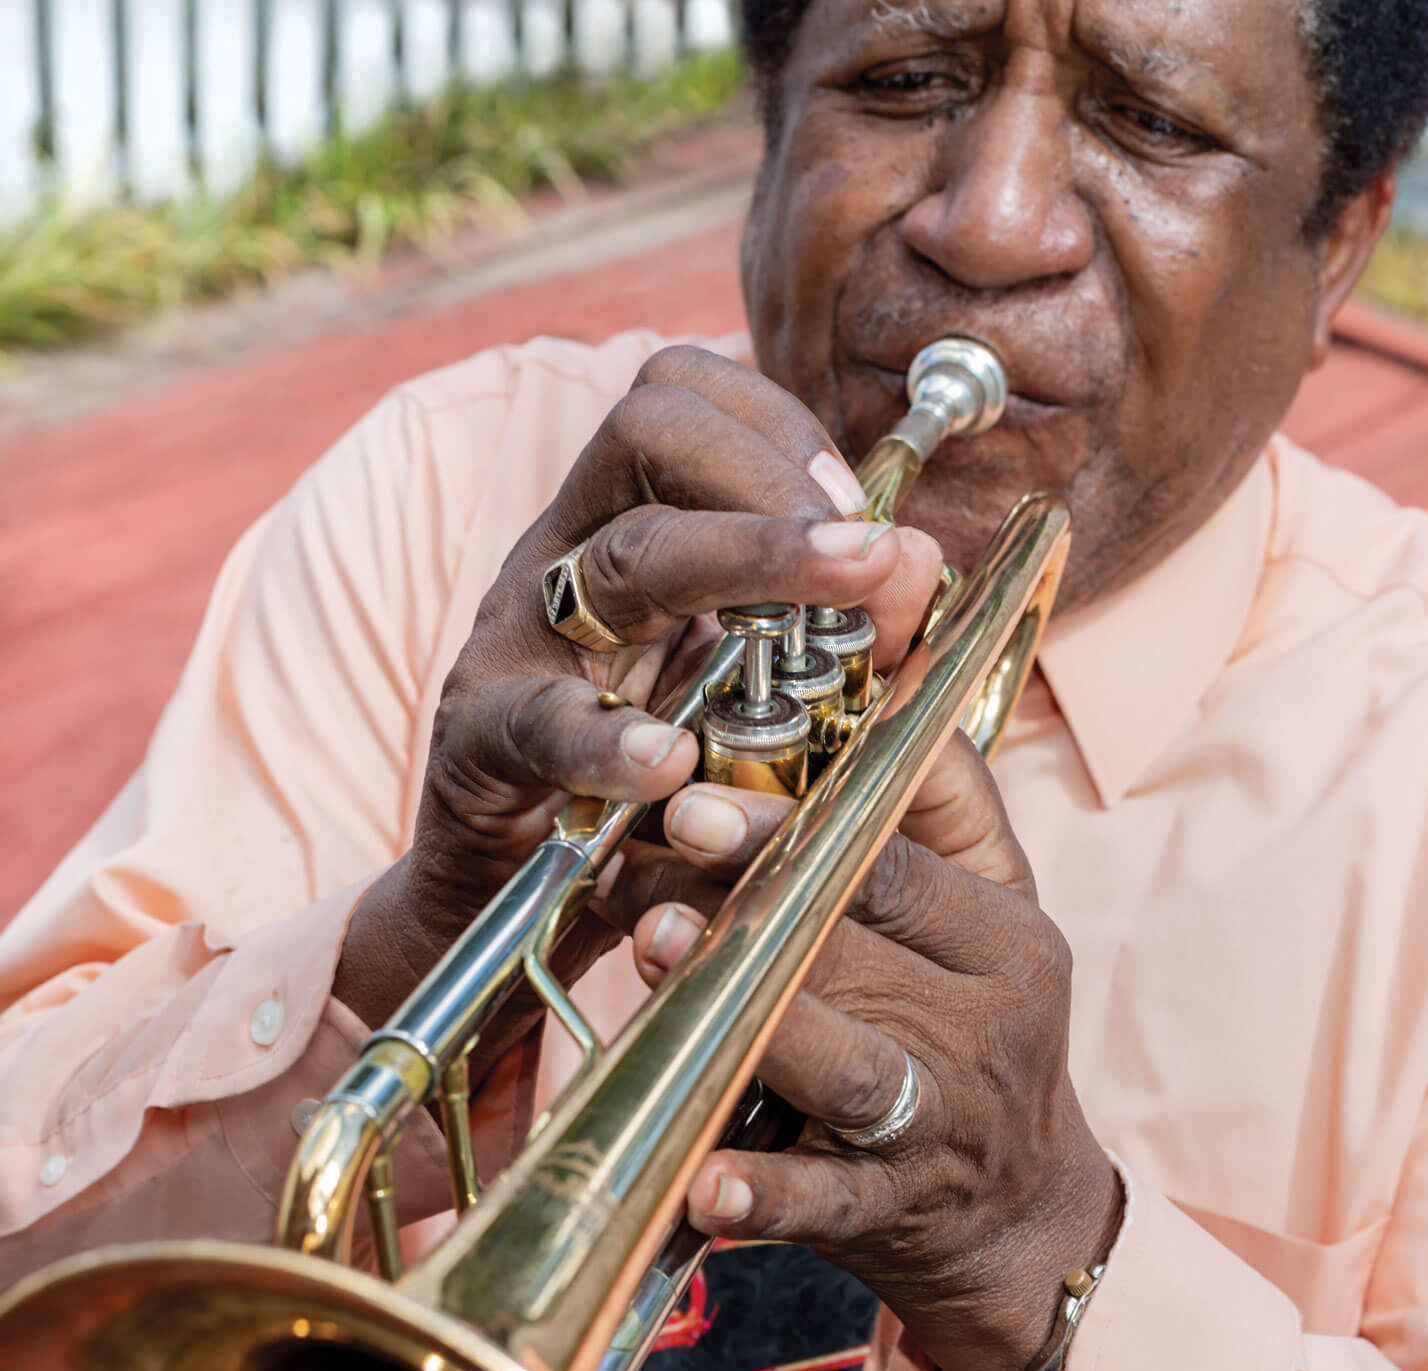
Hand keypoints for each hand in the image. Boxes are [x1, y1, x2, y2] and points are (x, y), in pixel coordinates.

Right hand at [334, 345, 941, 1052]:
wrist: (512, 895)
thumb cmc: (641, 780)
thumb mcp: (736, 692)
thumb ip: (826, 627)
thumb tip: (919, 556)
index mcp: (618, 525)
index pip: (682, 393)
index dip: (779, 424)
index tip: (856, 504)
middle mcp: (565, 558)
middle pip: (649, 431)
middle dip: (774, 472)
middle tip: (861, 550)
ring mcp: (517, 642)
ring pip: (620, 554)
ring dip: (744, 560)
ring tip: (836, 604)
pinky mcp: (482, 743)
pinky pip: (543, 722)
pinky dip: (611, 740)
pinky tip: (672, 759)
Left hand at [605, 732, 1122, 1370]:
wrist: (1021, 1218)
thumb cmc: (977, 1039)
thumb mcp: (990, 924)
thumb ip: (942, 816)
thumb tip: (891, 683)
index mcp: (1004, 939)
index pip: (891, 867)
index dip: (787, 830)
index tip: (689, 797)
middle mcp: (983, 1028)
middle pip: (849, 953)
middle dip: (735, 910)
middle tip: (634, 877)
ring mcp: (937, 1127)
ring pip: (843, 1066)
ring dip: (748, 1016)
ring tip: (656, 962)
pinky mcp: (890, 1213)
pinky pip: (821, 1201)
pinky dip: (760, 1192)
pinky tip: (700, 1179)